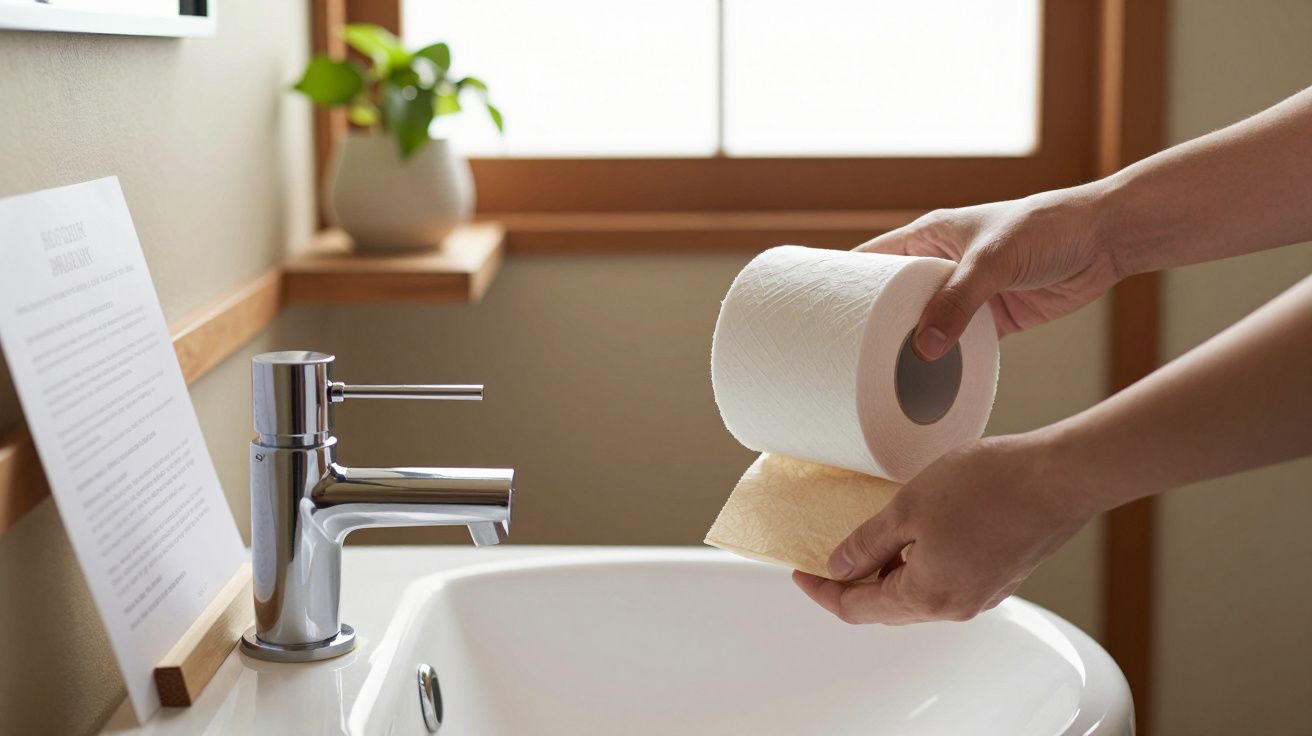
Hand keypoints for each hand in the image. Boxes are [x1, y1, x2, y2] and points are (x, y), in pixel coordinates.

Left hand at [793, 434, 1094, 624]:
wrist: (1059, 477)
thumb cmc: (992, 487)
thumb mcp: (908, 507)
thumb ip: (867, 542)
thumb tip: (840, 566)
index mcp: (927, 597)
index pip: (856, 608)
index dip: (822, 590)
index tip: (801, 571)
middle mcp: (955, 606)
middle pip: (886, 606)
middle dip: (852, 582)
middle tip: (827, 553)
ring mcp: (981, 593)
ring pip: (917, 593)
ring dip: (887, 571)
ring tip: (868, 536)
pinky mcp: (1000, 574)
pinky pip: (944, 578)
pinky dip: (918, 563)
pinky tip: (912, 533)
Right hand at [856, 185, 1120, 359]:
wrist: (1106, 239)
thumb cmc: (1047, 229)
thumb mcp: (994, 261)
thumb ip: (958, 303)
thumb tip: (924, 350)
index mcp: (929, 237)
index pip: (871, 261)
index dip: (844, 286)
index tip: (818, 315)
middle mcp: (941, 266)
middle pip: (892, 302)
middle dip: (870, 328)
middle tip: (841, 360)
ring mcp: (966, 295)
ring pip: (924, 327)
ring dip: (909, 350)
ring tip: (878, 380)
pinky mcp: (992, 321)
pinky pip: (958, 346)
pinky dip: (946, 364)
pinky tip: (928, 384)